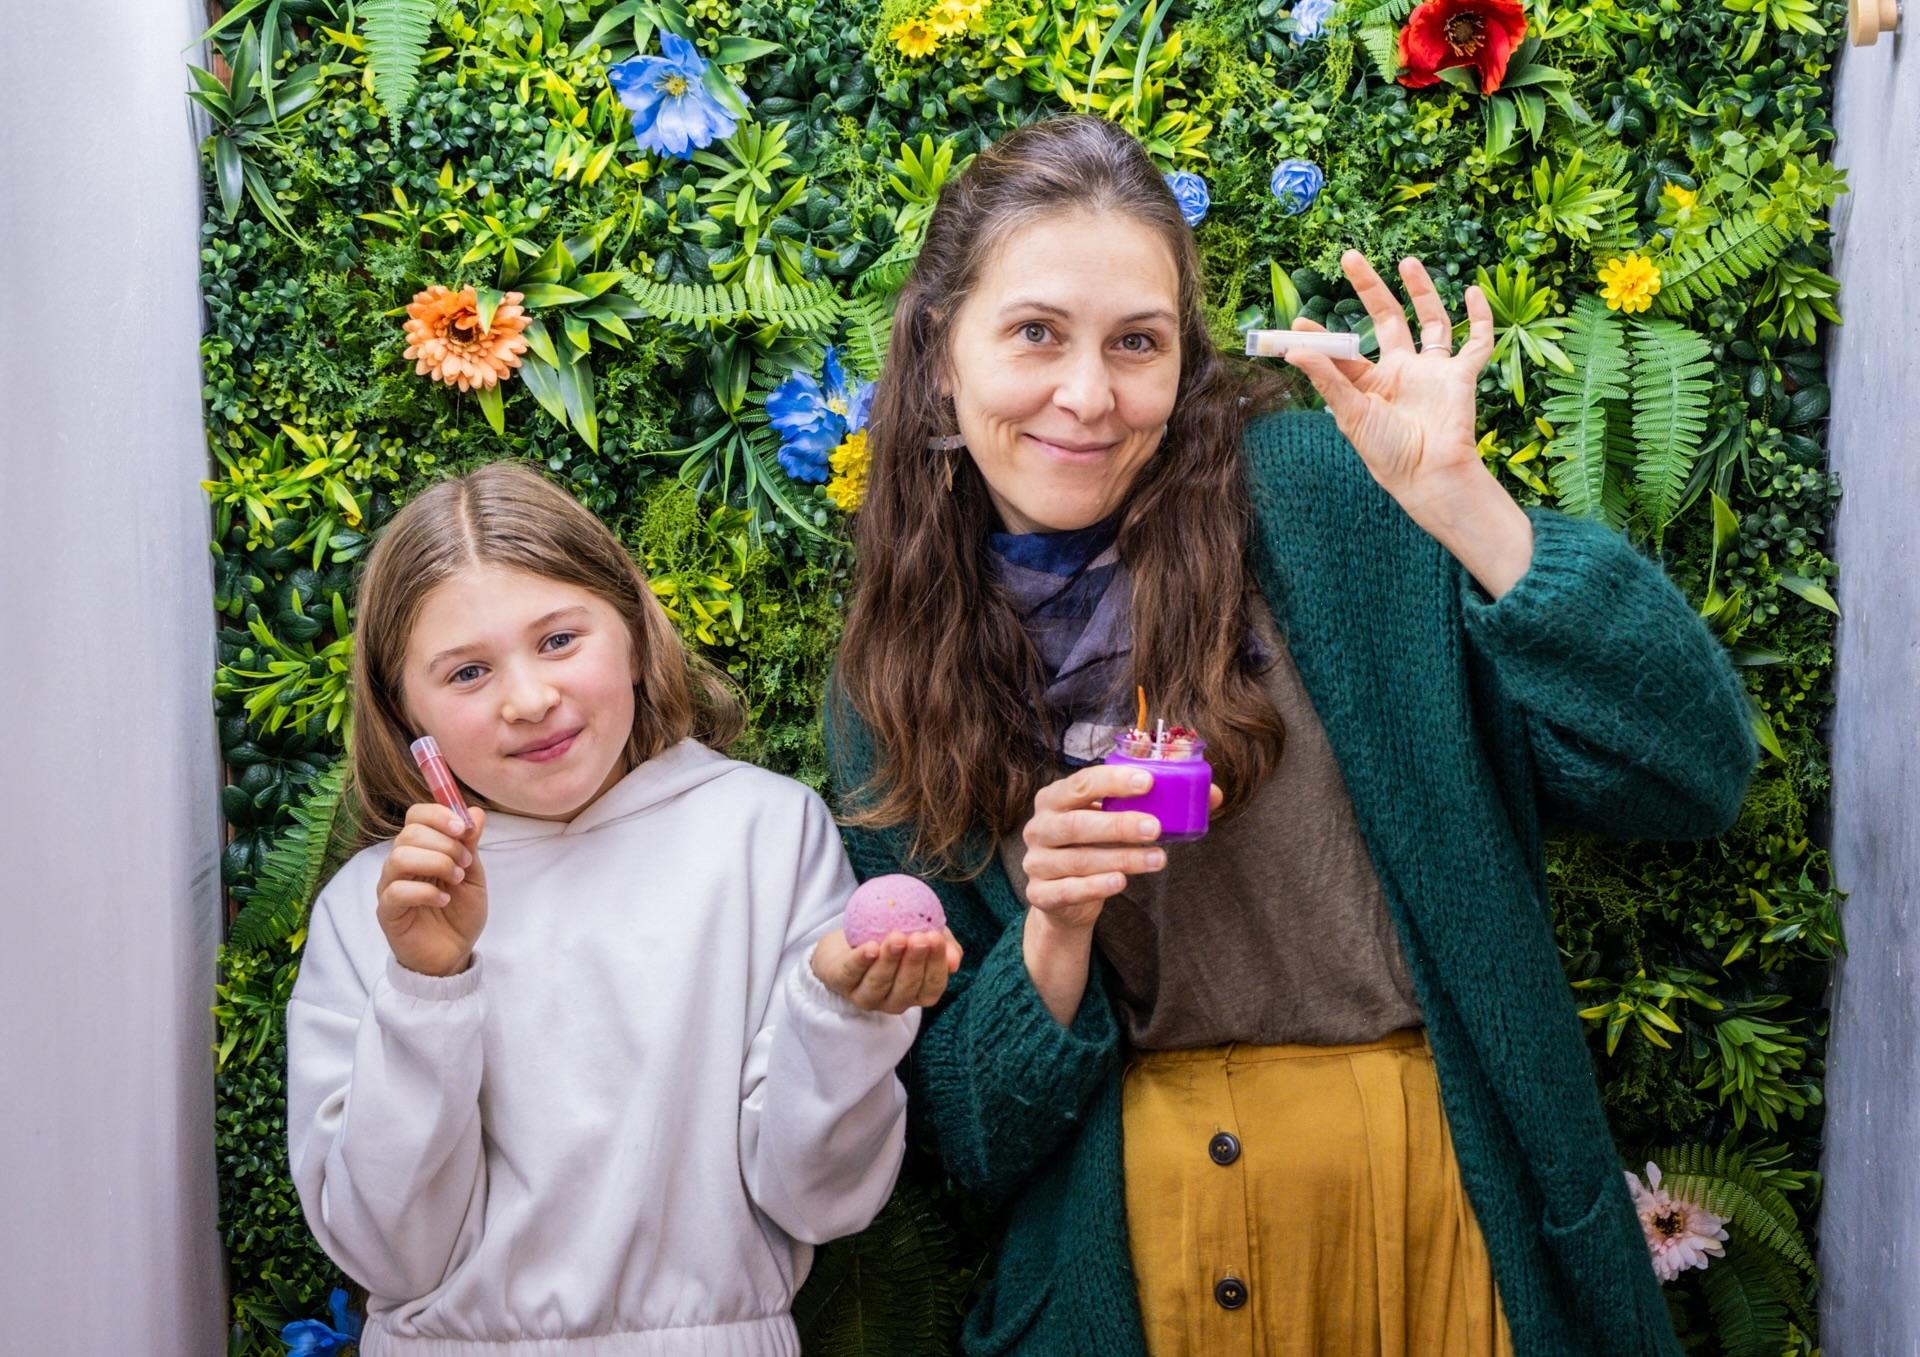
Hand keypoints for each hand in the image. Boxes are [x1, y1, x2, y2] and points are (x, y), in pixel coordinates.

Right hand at [375, 804, 488, 978]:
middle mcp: (400, 864)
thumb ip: (470, 844)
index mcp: (420, 849)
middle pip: (409, 834)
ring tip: (456, 879)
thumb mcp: (472, 874)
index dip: (439, 815)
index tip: (463, 828)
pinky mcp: (387, 912)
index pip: (416, 816)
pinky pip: (397, 891)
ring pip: (399, 858)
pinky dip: (426, 892)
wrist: (454, 952)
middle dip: (445, 844)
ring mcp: (389, 887)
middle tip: (465, 863)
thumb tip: (476, 812)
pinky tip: (443, 900)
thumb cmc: (460, 912)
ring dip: (436, 863)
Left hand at [812, 928, 962, 1013]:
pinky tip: (871, 946)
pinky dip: (861, 961)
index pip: (932, 987)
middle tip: (919, 937)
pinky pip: (851, 973)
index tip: (936, 939)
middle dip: (914, 963)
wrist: (851, 936)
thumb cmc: (895, 937)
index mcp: (917, 993)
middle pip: (906, 988)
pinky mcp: (840, 983)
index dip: (936, 966)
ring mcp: (866, 996)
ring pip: (878, 984)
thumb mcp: (923, 936)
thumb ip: (943, 946)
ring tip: (897, 937)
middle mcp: (893, 1001)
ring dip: (889, 961)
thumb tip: (955, 960)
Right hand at [1020, 764, 1224, 932]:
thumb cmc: (1095, 846)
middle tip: (1156, 827)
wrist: (1064, 896)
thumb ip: (1158, 805)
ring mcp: (1036, 862)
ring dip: (1121, 858)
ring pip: (1078, 860)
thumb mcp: (1118, 821)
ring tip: (1158, 859)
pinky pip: (1067, 890)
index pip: (1082, 783)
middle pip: (1076, 824)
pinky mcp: (1039, 894)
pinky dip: (1095, 886)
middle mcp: (1039, 827)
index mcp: (1055, 798)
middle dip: (1118, 825)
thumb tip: (1212, 795)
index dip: (1114, 781)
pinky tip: (1121, 882)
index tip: (1149, 781)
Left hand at [1284, 251, 1495, 518]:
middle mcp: (1402, 372)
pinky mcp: (1461, 376)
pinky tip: (1472, 292)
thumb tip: (1294, 349)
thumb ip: (1327, 378)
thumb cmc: (1387, 452)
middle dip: (1370, 290)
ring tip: (1407, 262)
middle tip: (1349, 258)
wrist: (1429, 475)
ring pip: (1432, 322)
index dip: (1321, 336)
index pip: (1344, 351)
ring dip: (1422, 292)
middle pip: (1387, 320)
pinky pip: (1476, 343)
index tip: (1297, 322)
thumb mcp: (1351, 413)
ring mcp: (1433, 372)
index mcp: (1371, 384)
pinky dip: (1479, 319)